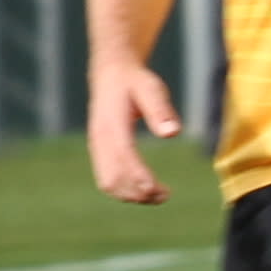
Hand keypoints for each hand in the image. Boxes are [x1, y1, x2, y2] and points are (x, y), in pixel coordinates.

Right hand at [86, 65, 177, 205]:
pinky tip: (147, 191)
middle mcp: (100, 139)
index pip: (123, 156)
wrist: (111, 74)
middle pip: (113, 176)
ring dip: (132, 195)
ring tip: (161, 196)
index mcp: (112, 124)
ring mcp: (97, 147)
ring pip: (108, 183)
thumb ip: (161, 110)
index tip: (157, 190)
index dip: (139, 176)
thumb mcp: (151, 88)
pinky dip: (125, 191)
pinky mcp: (100, 152)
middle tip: (167, 195)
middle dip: (138, 191)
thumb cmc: (135, 81)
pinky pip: (107, 179)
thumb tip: (172, 133)